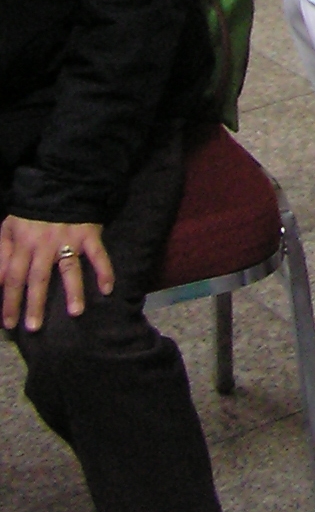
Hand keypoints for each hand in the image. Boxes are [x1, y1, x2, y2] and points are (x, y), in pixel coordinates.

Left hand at [0, 215, 114, 332]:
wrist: (60, 184)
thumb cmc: (31, 211)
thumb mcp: (9, 227)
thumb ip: (2, 253)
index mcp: (23, 243)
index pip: (13, 276)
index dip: (9, 300)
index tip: (8, 323)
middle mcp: (44, 245)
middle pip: (38, 277)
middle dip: (35, 303)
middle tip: (34, 327)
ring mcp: (69, 240)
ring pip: (70, 268)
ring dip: (73, 290)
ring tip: (75, 313)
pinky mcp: (89, 234)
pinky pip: (98, 254)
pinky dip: (105, 270)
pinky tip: (108, 288)